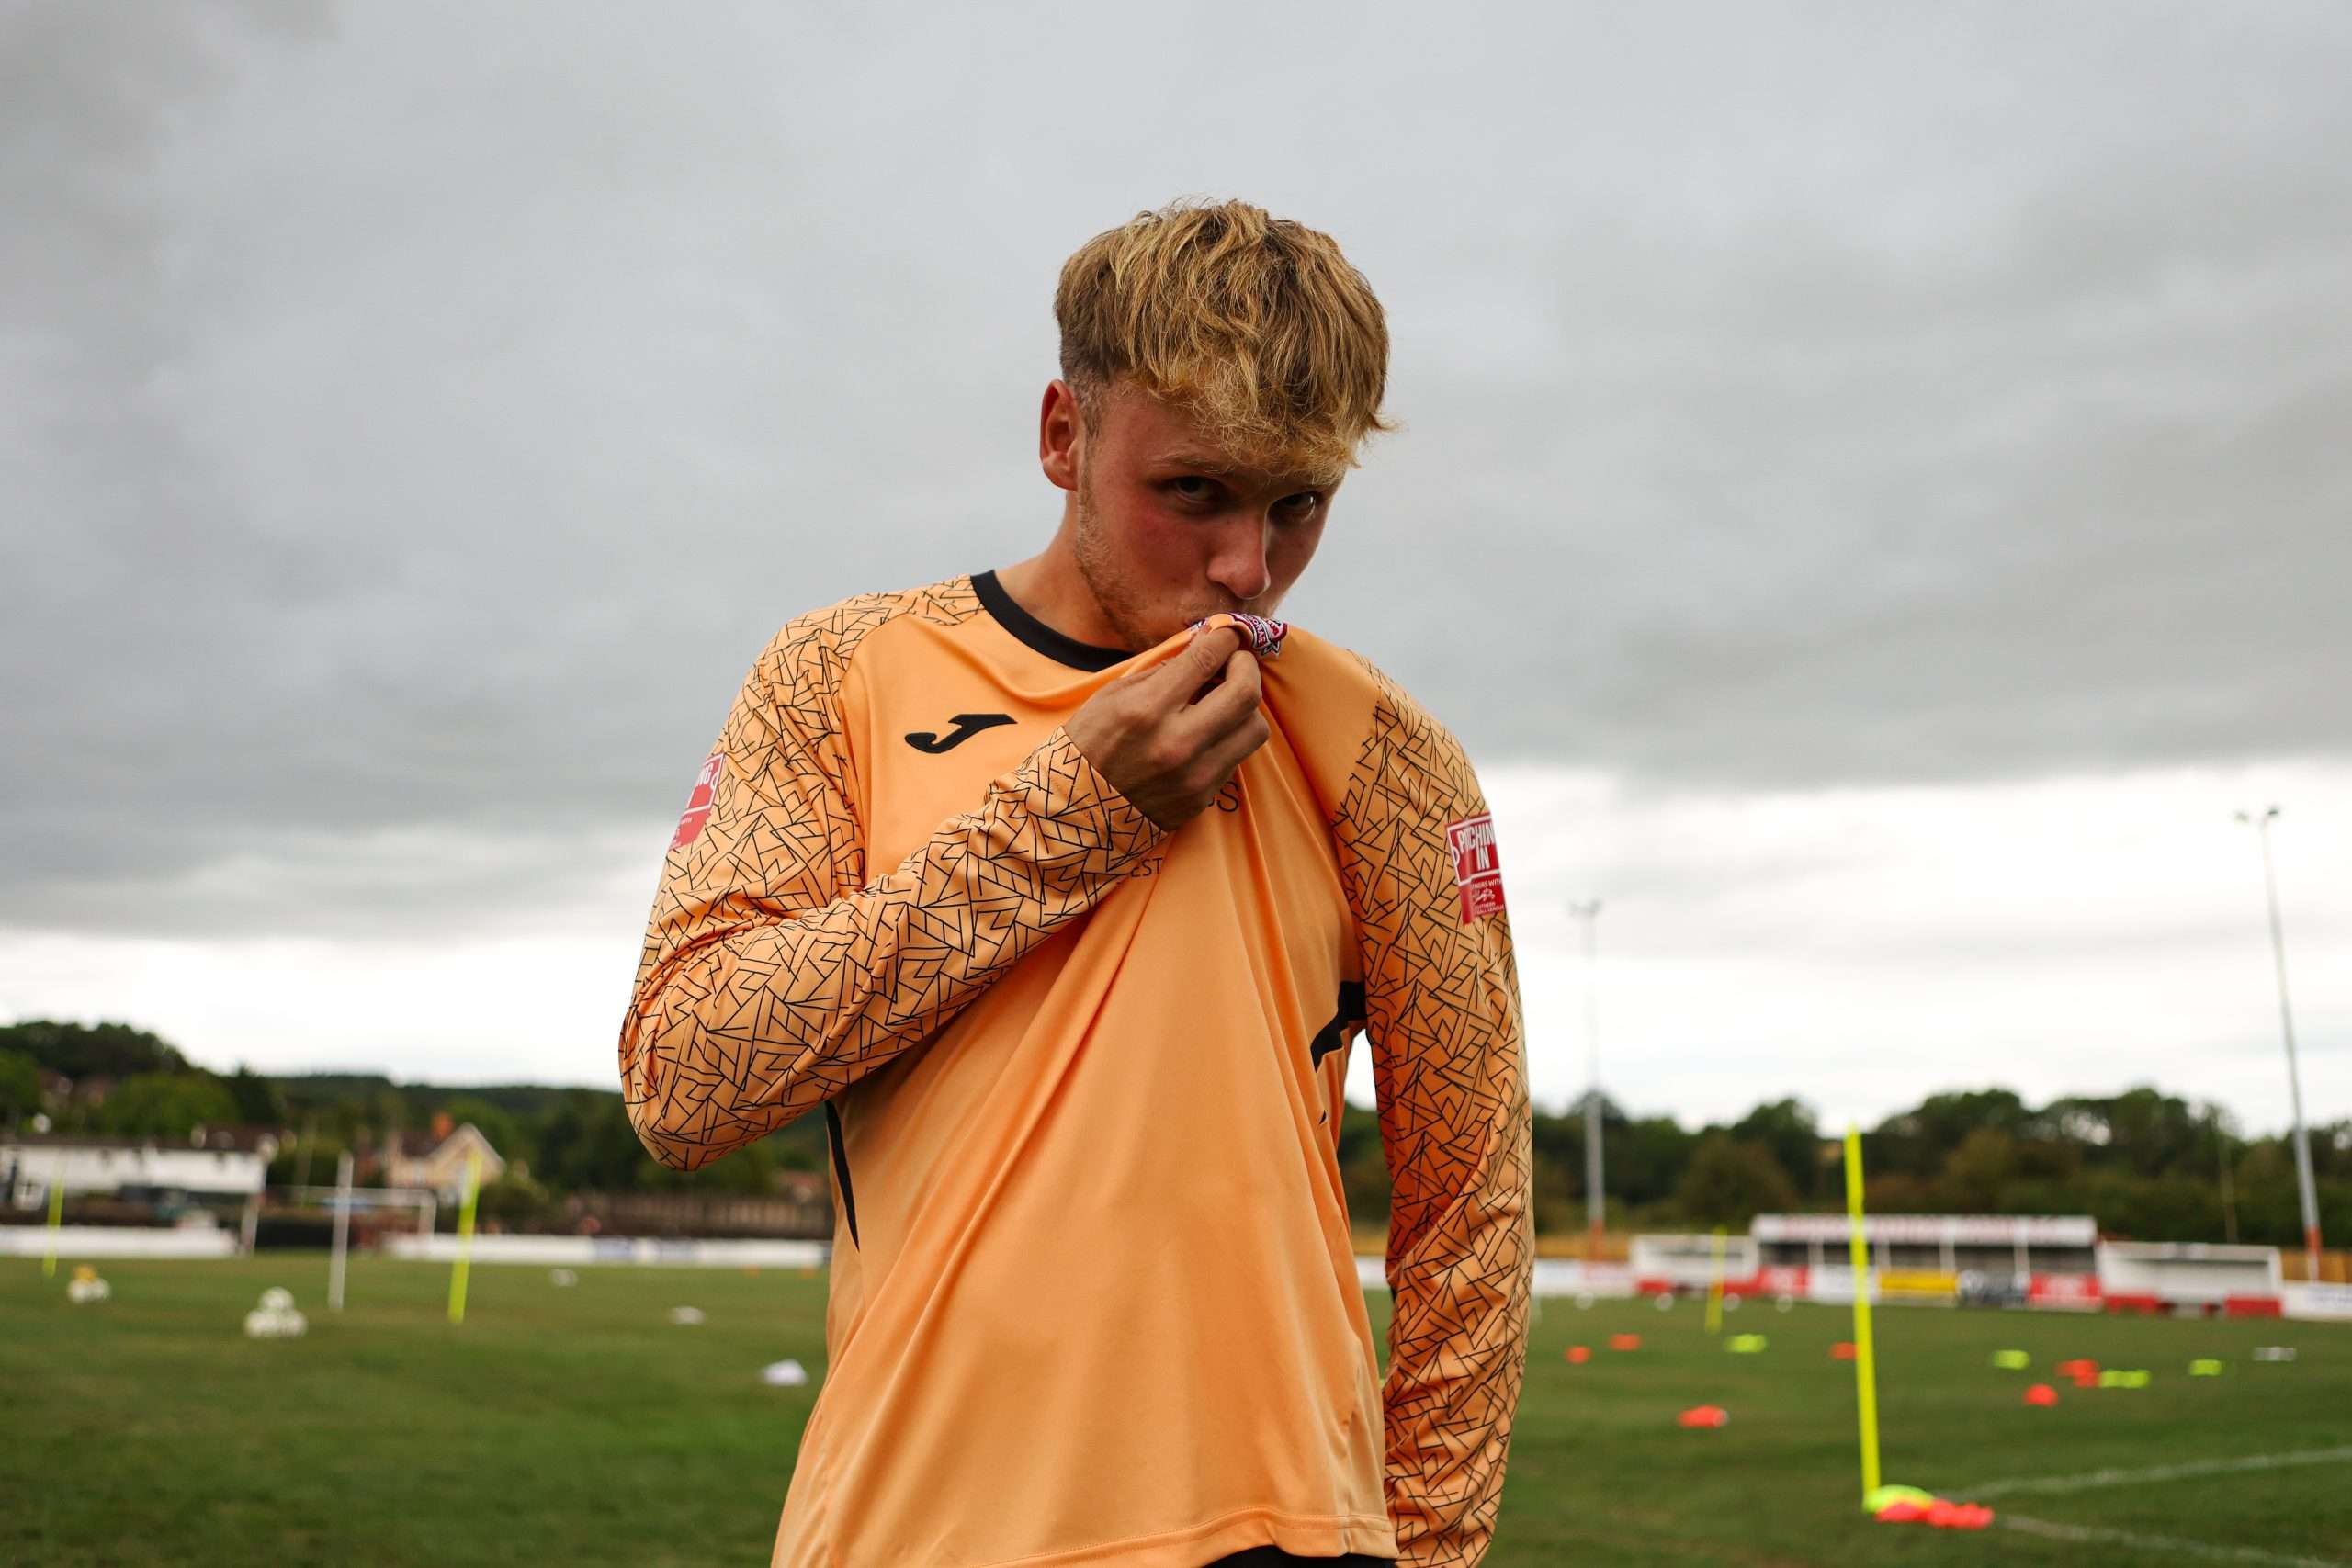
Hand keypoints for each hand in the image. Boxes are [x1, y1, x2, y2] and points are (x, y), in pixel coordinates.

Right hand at [1064, 626, 1267, 829]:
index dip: (1225, 638)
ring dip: (1245, 706)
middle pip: (1246, 693)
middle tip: (1235, 662)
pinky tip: (1207, 732)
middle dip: (1247, 666)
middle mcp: (1177, 742)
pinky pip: (1237, 756)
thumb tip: (1205, 644)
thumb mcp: (1115, 694)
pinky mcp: (1203, 797)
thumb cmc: (1091, 743)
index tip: (1225, 635)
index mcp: (1147, 709)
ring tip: (1222, 701)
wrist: (1077, 809)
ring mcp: (1195, 775)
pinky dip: (1228, 736)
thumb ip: (1164, 669)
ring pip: (1255, 728)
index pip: (1207, 659)